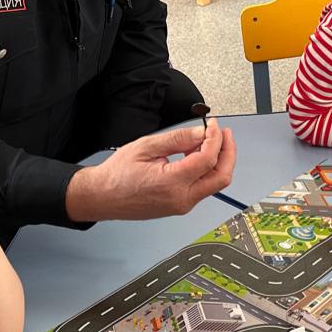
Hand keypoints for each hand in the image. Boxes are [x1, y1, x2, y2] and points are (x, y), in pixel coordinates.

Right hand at [66, 121, 236, 221]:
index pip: (208, 160)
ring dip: (218, 161)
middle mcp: (180, 199)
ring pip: (215, 184)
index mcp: (171, 184)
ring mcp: (182, 205)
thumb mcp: (147, 146)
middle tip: (224, 134)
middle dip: (228, 152)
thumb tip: (201, 133)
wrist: (102, 196)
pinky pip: (203, 187)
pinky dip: (206, 169)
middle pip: (221, 177)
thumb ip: (178, 139)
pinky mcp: (180, 206)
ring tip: (208, 141)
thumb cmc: (117, 175)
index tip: (213, 126)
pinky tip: (197, 154)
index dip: (215, 139)